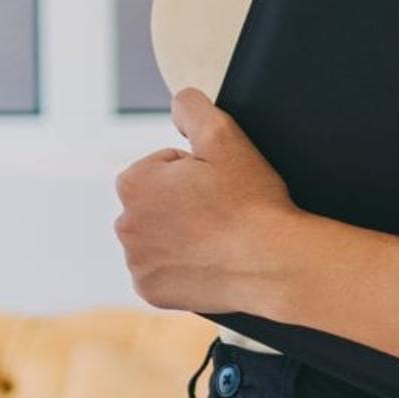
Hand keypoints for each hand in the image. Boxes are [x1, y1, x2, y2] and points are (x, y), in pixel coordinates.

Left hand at [115, 90, 321, 316]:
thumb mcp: (223, 135)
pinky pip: (161, 271)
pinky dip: (179, 268)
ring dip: (178, 234)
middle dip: (181, 203)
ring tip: (215, 238)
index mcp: (132, 183)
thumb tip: (176, 107)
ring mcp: (136, 262)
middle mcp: (124, 224)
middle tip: (219, 212)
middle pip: (155, 202)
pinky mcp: (150, 291)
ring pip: (157, 237)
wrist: (275, 263)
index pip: (160, 166)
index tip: (216, 187)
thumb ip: (191, 106)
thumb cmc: (251, 202)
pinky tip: (206, 262)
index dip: (193, 172)